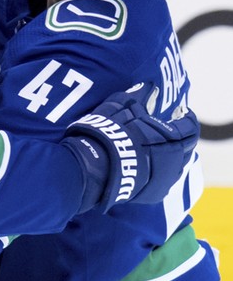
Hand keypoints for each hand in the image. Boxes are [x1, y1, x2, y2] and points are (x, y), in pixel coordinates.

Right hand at [62, 82, 197, 212]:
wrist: (93, 166)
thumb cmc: (108, 132)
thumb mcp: (120, 106)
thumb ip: (139, 96)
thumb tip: (152, 87)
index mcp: (171, 138)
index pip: (189, 126)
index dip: (186, 117)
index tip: (180, 111)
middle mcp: (174, 161)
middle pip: (186, 147)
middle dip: (180, 136)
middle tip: (169, 128)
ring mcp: (165, 179)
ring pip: (176, 165)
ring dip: (171, 154)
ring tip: (158, 146)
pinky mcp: (153, 193)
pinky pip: (163, 179)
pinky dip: (160, 169)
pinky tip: (148, 163)